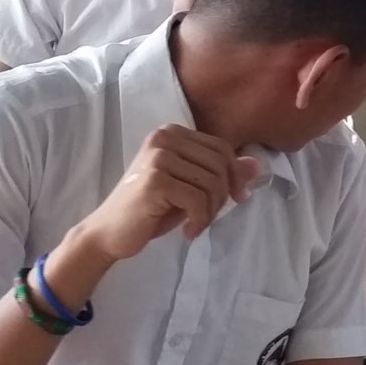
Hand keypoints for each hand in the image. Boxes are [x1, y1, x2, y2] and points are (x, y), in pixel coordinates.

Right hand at [73, 124, 264, 261]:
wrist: (109, 231)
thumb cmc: (150, 209)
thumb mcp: (189, 187)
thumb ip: (219, 173)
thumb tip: (256, 166)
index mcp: (171, 132)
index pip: (222, 148)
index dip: (235, 176)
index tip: (235, 199)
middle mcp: (163, 137)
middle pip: (220, 164)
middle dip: (222, 197)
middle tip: (208, 217)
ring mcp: (158, 157)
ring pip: (212, 183)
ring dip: (210, 212)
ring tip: (195, 224)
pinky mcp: (155, 181)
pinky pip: (198, 201)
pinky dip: (199, 221)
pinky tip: (187, 232)